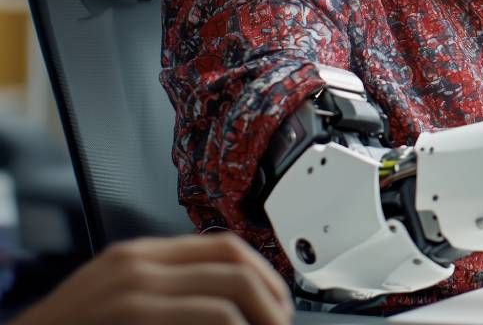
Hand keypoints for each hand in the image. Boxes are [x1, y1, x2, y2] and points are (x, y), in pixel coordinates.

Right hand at [11, 232, 293, 324]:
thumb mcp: (120, 300)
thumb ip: (166, 292)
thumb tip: (227, 305)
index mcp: (140, 255)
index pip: (222, 245)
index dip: (262, 270)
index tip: (278, 299)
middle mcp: (140, 264)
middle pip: (235, 261)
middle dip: (271, 294)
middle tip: (282, 322)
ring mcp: (136, 288)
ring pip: (231, 288)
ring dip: (263, 315)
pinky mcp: (135, 313)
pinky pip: (210, 315)